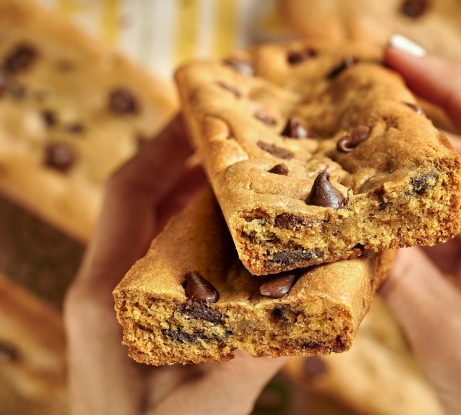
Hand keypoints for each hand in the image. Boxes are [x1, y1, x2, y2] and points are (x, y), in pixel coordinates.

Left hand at [64, 116, 284, 414]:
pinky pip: (170, 258)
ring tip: (248, 179)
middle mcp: (107, 287)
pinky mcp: (142, 317)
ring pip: (158, 228)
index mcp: (106, 295)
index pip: (129, 193)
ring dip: (197, 199)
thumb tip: (313, 307)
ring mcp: (121, 301)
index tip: (200, 115)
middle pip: (144, 201)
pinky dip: (202, 237)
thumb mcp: (205, 406)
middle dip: (189, 164)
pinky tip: (242, 239)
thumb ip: (253, 355)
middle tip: (241, 142)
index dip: (163, 147)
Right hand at [380, 37, 460, 414]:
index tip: (401, 59)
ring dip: (436, 137)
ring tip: (379, 120)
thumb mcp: (446, 338)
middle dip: (451, 90)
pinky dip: (431, 185)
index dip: (458, 86)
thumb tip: (348, 220)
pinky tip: (391, 183)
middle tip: (388, 68)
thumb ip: (397, 271)